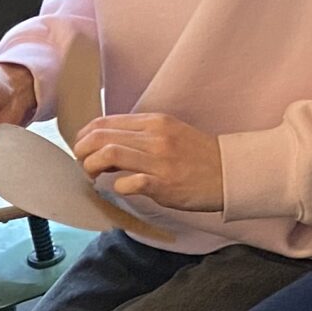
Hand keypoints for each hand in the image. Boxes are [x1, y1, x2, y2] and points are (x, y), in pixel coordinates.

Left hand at [74, 112, 223, 211]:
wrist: (230, 173)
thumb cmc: (196, 157)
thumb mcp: (168, 134)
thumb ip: (138, 135)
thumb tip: (105, 143)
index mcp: (153, 122)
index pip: (104, 122)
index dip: (83, 136)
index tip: (81, 149)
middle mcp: (155, 137)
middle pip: (100, 136)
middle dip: (81, 151)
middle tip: (82, 164)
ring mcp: (159, 160)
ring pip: (109, 154)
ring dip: (91, 166)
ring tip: (93, 176)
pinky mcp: (163, 183)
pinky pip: (128, 183)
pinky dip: (116, 186)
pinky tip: (120, 188)